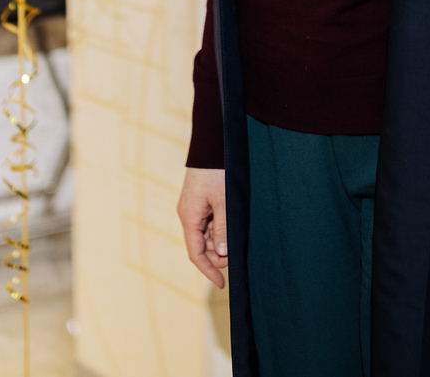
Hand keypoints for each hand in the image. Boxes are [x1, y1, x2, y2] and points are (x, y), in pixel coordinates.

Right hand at [177, 167, 228, 287]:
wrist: (213, 145)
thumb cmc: (217, 171)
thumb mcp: (223, 202)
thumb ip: (222, 229)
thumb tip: (221, 254)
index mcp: (189, 217)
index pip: (196, 254)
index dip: (209, 270)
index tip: (222, 284)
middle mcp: (189, 215)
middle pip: (202, 247)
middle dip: (219, 256)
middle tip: (239, 256)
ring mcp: (195, 209)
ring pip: (207, 237)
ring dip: (221, 244)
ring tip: (239, 242)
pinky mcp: (202, 203)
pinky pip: (210, 224)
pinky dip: (221, 232)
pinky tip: (234, 230)